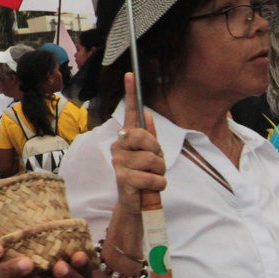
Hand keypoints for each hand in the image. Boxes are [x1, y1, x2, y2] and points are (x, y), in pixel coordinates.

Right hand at [112, 73, 164, 215]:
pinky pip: (152, 177)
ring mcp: (119, 162)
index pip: (130, 113)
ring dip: (159, 172)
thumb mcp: (151, 155)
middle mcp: (119, 146)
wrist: (136, 203)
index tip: (130, 74)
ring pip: (152, 160)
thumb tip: (146, 113)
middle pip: (144, 137)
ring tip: (151, 178)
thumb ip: (149, 136)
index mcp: (127, 138)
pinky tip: (149, 188)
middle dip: (157, 152)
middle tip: (154, 163)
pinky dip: (158, 185)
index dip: (130, 94)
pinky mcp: (122, 179)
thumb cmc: (144, 176)